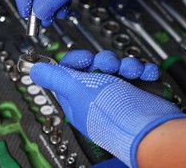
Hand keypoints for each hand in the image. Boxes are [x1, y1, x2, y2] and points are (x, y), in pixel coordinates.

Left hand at [30, 50, 185, 166]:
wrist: (150, 128)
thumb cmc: (113, 113)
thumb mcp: (77, 90)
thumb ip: (55, 76)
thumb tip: (35, 71)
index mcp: (77, 98)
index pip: (69, 73)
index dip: (76, 61)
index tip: (84, 58)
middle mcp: (97, 97)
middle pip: (95, 66)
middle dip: (105, 61)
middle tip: (109, 67)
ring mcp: (118, 95)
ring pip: (118, 67)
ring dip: (126, 64)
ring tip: (132, 72)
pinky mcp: (138, 93)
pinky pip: (138, 74)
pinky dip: (143, 71)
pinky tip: (145, 74)